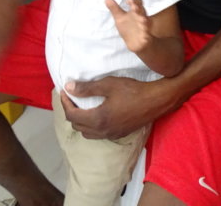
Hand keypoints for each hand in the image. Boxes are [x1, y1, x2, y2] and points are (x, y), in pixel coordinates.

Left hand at [59, 75, 174, 139]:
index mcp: (98, 119)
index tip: (64, 91)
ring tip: (83, 107)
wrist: (156, 101)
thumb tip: (68, 87)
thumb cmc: (133, 90)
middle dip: (71, 112)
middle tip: (72, 98)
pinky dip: (92, 126)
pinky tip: (97, 114)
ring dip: (81, 121)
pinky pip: (98, 135)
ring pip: (87, 133)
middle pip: (77, 126)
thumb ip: (87, 88)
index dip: (64, 103)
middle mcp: (103, 131)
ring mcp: (111, 135)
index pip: (72, 115)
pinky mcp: (119, 134)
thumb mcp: (109, 85)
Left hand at [106, 0, 152, 53]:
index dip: (134, 0)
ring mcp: (144, 26)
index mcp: (135, 11)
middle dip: (139, 8)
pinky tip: (143, 33)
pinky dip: (145, 33)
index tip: (128, 1)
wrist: (135, 42)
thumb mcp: (119, 18)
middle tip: (134, 6)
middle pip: (142, 10)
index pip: (137, 2)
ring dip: (143, 20)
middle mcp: (141, 17)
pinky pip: (146, 34)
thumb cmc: (128, 27)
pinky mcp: (145, 35)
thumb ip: (114, 8)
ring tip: (141, 20)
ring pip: (145, 22)